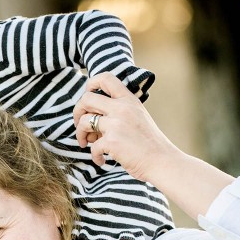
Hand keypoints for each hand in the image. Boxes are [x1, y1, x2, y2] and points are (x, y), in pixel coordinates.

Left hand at [74, 73, 233, 218]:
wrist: (162, 161)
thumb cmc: (150, 144)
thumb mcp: (139, 117)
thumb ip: (119, 112)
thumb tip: (92, 117)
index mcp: (129, 100)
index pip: (106, 78)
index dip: (90, 84)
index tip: (87, 100)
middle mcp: (122, 108)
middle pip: (86, 98)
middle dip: (77, 112)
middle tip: (81, 125)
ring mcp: (116, 124)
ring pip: (84, 121)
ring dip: (80, 134)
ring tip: (87, 143)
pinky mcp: (112, 141)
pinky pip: (93, 147)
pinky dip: (95, 156)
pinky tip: (102, 160)